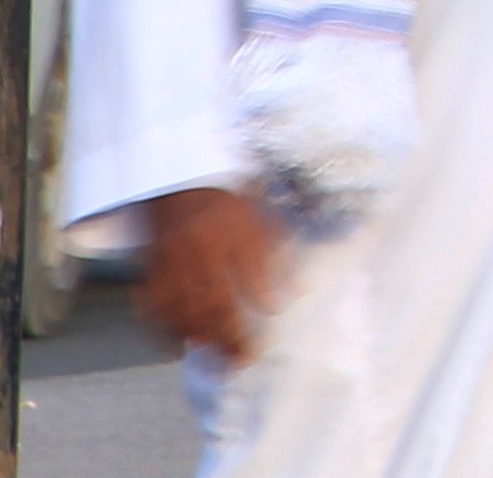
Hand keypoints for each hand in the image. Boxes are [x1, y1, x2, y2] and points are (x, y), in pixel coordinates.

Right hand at [142, 185, 281, 360]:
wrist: (177, 175)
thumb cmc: (227, 199)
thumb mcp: (261, 215)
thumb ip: (278, 254)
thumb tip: (298, 293)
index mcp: (235, 228)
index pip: (252, 269)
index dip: (261, 298)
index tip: (270, 323)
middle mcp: (203, 245)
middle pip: (216, 300)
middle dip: (230, 335)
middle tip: (242, 361)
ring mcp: (172, 256)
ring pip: (183, 307)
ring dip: (199, 338)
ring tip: (214, 360)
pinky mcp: (149, 264)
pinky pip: (152, 303)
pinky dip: (162, 328)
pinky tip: (175, 346)